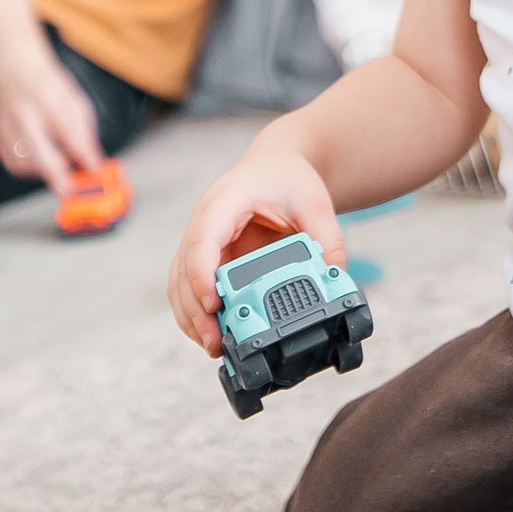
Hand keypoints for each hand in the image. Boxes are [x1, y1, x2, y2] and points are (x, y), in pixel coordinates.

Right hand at [0, 49, 104, 196]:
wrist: (16, 71)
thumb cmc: (49, 86)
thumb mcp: (76, 102)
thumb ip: (85, 134)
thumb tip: (93, 163)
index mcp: (47, 98)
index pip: (68, 135)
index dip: (82, 158)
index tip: (92, 171)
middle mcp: (23, 113)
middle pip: (41, 156)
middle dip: (59, 177)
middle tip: (71, 187)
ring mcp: (6, 126)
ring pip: (26, 165)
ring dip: (44, 173)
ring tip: (57, 165)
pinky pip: (13, 165)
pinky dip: (30, 169)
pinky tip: (40, 161)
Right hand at [168, 141, 344, 355]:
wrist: (275, 164)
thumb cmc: (288, 178)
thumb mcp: (315, 203)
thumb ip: (327, 242)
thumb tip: (333, 284)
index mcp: (227, 201)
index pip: (203, 238)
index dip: (202, 273)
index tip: (213, 303)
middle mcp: (205, 220)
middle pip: (184, 268)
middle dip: (196, 308)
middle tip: (215, 341)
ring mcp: (201, 239)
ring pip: (179, 282)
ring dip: (191, 316)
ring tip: (213, 347)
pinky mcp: (207, 256)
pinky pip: (189, 286)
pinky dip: (195, 311)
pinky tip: (210, 334)